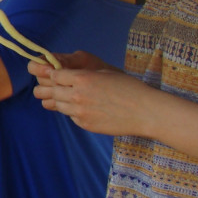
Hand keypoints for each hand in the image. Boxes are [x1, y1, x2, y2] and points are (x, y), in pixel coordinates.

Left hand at [29, 55, 150, 136]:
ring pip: (58, 105)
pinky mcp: (84, 124)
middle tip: (60, 87)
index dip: (55, 74)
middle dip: (53, 88)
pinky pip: (70, 116)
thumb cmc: (129, 88)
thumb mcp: (104, 73)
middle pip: (51, 90)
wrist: (145, 112)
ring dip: (61, 100)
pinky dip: (73, 112)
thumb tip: (66, 76)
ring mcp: (79, 111)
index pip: (53, 75)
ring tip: (74, 98)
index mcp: (81, 78)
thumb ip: (82, 75)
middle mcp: (76, 95)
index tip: (59, 75)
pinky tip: (85, 109)